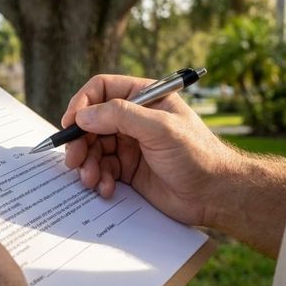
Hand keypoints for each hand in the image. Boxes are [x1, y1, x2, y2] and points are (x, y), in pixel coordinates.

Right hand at [61, 74, 233, 226]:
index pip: (102, 89)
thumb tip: (83, 115)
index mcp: (143, 98)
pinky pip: (101, 168)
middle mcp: (132, 118)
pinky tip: (106, 188)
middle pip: (91, 121)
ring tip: (90, 179)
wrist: (215, 195)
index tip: (70, 123)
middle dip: (80, 140)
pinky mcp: (127, 168)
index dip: (82, 103)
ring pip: (93, 147)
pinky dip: (98, 178)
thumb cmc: (197, 155)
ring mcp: (128, 143)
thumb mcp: (160, 129)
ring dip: (87, 163)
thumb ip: (120, 116)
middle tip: (74, 159)